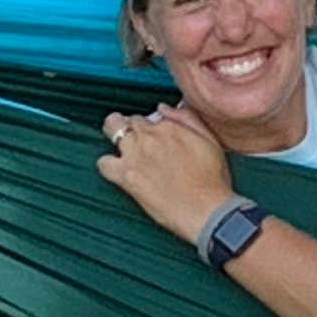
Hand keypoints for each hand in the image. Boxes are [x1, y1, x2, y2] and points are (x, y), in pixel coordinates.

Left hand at [96, 104, 236, 244]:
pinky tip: (117, 170)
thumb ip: (187, 118)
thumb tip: (164, 107)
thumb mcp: (210, 140)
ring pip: (112, 129)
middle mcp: (150, 137)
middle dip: (131, 127)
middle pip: (128, 120)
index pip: (148, 116)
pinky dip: (107, 164)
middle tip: (138, 142)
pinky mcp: (126, 177)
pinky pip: (103, 163)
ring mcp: (135, 155)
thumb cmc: (212, 179)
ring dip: (117, 136)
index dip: (150, 127)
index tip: (156, 138)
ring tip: (125, 151)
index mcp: (170, 126)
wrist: (206, 209)